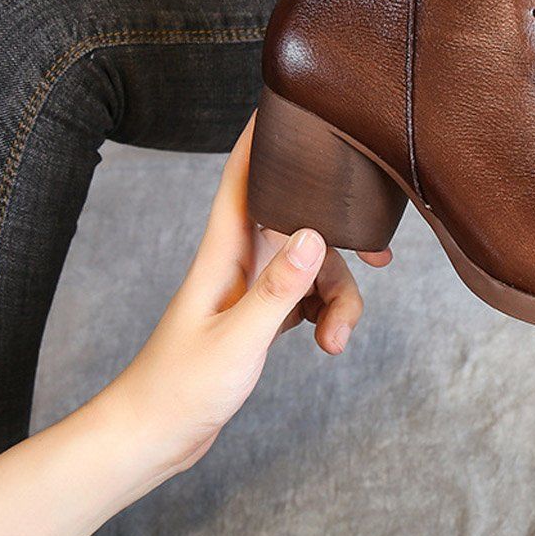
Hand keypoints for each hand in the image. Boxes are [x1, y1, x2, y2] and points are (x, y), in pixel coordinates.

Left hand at [0, 114, 388, 535]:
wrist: (155, 436)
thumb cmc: (180, 386)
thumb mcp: (237, 340)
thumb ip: (278, 288)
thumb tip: (315, 233)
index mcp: (226, 248)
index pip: (245, 173)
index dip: (264, 134)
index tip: (289, 99)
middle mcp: (243, 255)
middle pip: (302, 219)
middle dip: (341, 230)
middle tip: (379, 251)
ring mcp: (254, 282)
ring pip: (315, 264)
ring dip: (339, 298)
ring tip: (338, 340)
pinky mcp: (262, 310)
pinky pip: (310, 294)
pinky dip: (327, 314)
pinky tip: (328, 342)